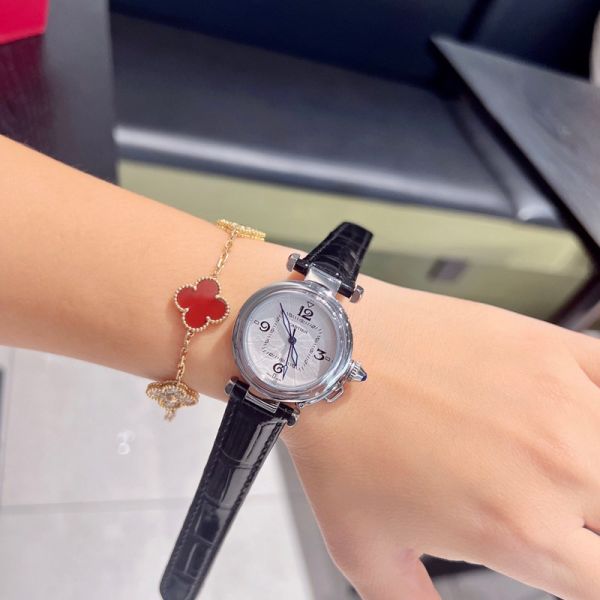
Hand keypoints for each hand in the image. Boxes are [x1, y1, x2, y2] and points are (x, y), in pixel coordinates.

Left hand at [282, 278, 599, 599]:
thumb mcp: (365, 553)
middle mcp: (558, 468)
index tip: (570, 560)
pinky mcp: (548, 348)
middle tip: (559, 513)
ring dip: (596, 469)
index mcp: (522, 532)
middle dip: (590, 525)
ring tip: (561, 466)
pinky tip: (578, 417)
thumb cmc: (340, 440)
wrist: (329, 357)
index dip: (588, 577)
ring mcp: (562, 399)